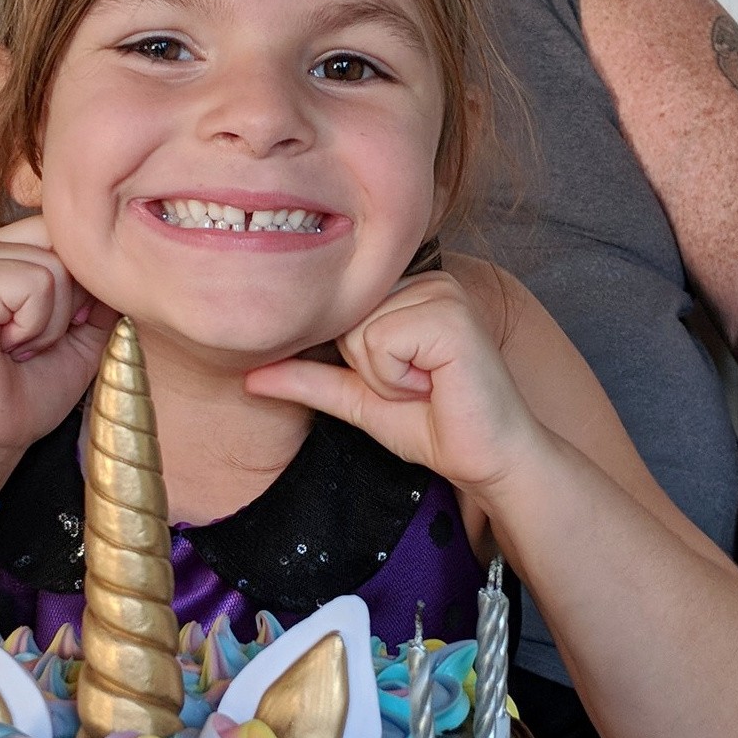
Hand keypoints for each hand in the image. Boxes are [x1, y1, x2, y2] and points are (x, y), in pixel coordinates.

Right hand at [0, 215, 117, 462]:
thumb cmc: (22, 396)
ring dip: (50, 323)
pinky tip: (5, 346)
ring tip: (17, 349)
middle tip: (32, 346)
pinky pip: (36, 282)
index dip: (83, 285)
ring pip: (56, 267)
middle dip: (70, 305)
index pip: (67, 233)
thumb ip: (100, 299)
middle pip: (66, 243)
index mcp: (6, 255)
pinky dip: (34, 326)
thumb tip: (122, 267)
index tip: (58, 334)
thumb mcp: (81, 340)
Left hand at [246, 269, 543, 497]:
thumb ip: (310, 381)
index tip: (402, 384)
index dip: (357, 365)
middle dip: (369, 372)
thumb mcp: (359, 401)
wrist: (487, 458)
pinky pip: (382, 342)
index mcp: (406, 291)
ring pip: (360, 332)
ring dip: (385, 378)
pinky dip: (399, 379)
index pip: (337, 317)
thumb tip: (250, 375)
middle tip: (416, 389)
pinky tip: (436, 384)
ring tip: (427, 386)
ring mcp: (441, 290)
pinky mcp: (450, 313)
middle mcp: (425, 279)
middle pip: (344, 322)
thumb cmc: (437, 426)